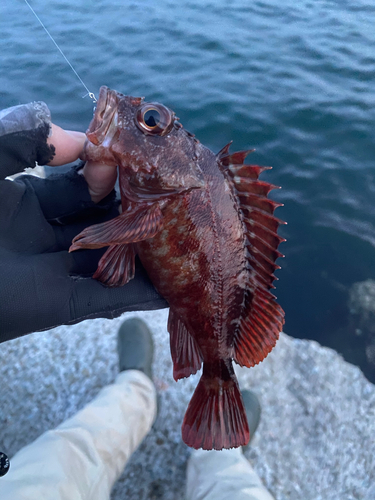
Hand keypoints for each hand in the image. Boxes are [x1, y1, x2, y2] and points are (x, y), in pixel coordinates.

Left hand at [0, 103, 167, 342]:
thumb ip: (21, 139)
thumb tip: (74, 134)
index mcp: (29, 201)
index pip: (82, 184)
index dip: (109, 173)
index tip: (139, 162)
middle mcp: (48, 236)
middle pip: (103, 222)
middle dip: (134, 212)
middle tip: (173, 201)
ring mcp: (56, 273)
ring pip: (111, 260)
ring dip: (143, 254)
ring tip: (183, 241)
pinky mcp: (60, 306)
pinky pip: (107, 298)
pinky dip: (139, 294)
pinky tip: (171, 286)